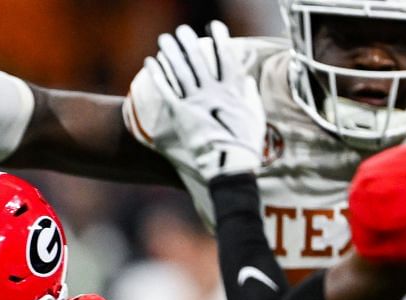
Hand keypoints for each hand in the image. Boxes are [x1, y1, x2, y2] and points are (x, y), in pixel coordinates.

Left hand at [142, 22, 264, 180]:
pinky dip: (158, 74)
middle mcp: (213, 91)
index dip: (220, 40)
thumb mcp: (255, 118)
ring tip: (164, 39)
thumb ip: (250, 96)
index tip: (215, 26)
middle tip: (182, 30)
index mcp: (232, 90)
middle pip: (199, 60)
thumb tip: (247, 80)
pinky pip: (166, 89)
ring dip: (170, 52)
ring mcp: (196, 101)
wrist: (229, 166)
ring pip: (180, 70)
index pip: (225, 58)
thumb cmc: (245, 146)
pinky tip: (150, 62)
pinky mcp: (180, 114)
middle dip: (189, 42)